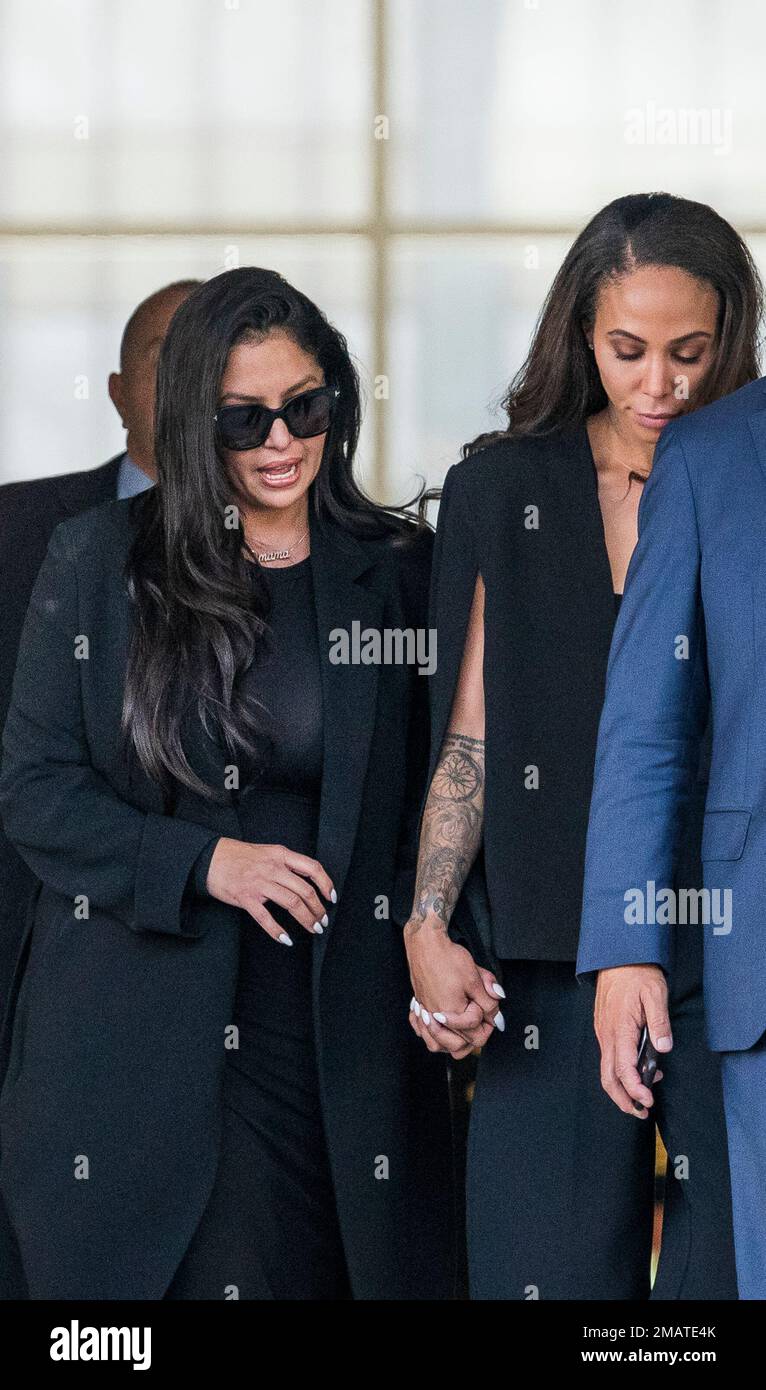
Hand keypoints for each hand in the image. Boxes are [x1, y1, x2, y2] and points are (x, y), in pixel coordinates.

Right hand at [206, 838, 334, 944]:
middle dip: (318, 909)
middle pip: (305, 890)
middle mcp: (273, 868)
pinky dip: (277, 931)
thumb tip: (307, 879)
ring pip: (292, 904)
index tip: (331, 898)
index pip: (312, 868)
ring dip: (306, 919)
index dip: (326, 884)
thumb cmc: (238, 855)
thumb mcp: (267, 852)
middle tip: (322, 921)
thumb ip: (286, 863)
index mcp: (281, 855)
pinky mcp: (246, 897)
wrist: (210, 857)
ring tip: (313, 929)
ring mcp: (259, 883)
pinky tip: (286, 940)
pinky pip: (265, 918)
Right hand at [404, 918, 503, 1056]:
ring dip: (452, 1042)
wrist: (425, 944)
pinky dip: (432, 1036)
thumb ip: (488, 1002)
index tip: (489, 1008)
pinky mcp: (419, 1007)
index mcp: (453, 1013)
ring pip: (438, 1046)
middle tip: (480, 1019)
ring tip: (463, 1029)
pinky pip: (423, 1034)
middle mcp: (436, 1018)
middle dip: (472, 1036)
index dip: (488, 1023)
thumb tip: (497, 1018)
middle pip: (458, 1047)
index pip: (477, 1035)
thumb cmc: (448, 958)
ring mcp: (425, 1014)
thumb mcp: (475, 979)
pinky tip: (441, 1027)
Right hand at [594, 964, 671, 1116]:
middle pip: (607, 1078)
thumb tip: (663, 1048)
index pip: (623, 1070)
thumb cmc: (637, 974)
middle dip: (623, 1100)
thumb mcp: (655, 994)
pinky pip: (609, 1057)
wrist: (618, 957)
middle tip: (642, 1112)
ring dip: (622, 1088)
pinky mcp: (604, 1029)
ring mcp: (603, 1032)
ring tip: (645, 1094)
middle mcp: (607, 1034)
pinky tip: (640, 1068)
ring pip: (606, 1069)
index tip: (649, 1100)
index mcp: (619, 1029)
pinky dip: (621, 1072)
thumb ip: (659, 1023)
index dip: (635, 1089)